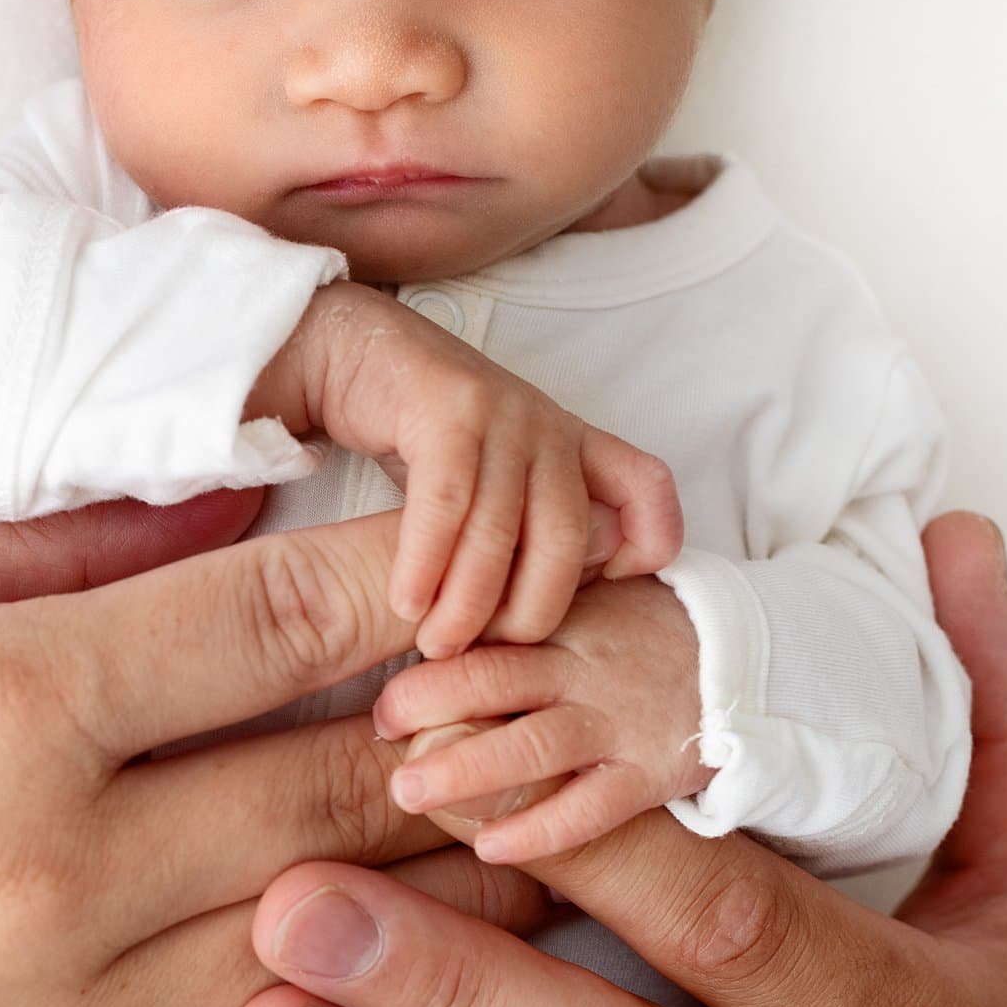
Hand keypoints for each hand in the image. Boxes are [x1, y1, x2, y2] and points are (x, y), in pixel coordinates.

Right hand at [0, 487, 549, 1006]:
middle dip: (481, 732)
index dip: (425, 582)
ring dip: (460, 888)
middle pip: (344, 790)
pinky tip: (437, 1003)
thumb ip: (67, 521)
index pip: (291, 623)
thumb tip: (248, 488)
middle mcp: (50, 870)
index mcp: (11, 699)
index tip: (504, 563)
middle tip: (576, 695)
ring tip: (559, 836)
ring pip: (324, 944)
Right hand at [250, 281, 682, 657]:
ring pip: (501, 528)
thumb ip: (530, 531)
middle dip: (530, 610)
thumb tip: (558, 600)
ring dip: (467, 601)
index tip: (609, 594)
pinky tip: (406, 602)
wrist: (356, 351)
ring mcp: (502, 412)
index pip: (648, 485)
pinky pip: (447, 502)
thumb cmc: (422, 438)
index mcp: (573, 442)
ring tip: (437, 645)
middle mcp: (548, 425)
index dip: (650, 542)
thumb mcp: (492, 484)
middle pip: (568, 535)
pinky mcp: (449, 406)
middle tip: (488, 655)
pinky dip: (426, 562)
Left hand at [372, 576, 703, 864]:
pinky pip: (589, 807)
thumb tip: (427, 606)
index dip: (425, 659)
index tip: (381, 690)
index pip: (483, 629)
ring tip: (407, 790)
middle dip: (428, 706)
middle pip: (494, 680)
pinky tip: (489, 848)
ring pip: (532, 745)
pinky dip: (539, 829)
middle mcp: (583, 667)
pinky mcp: (650, 772)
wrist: (750, 662)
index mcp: (560, 618)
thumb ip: (520, 604)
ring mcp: (618, 721)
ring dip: (465, 770)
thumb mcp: (587, 596)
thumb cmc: (645, 631)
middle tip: (378, 730)